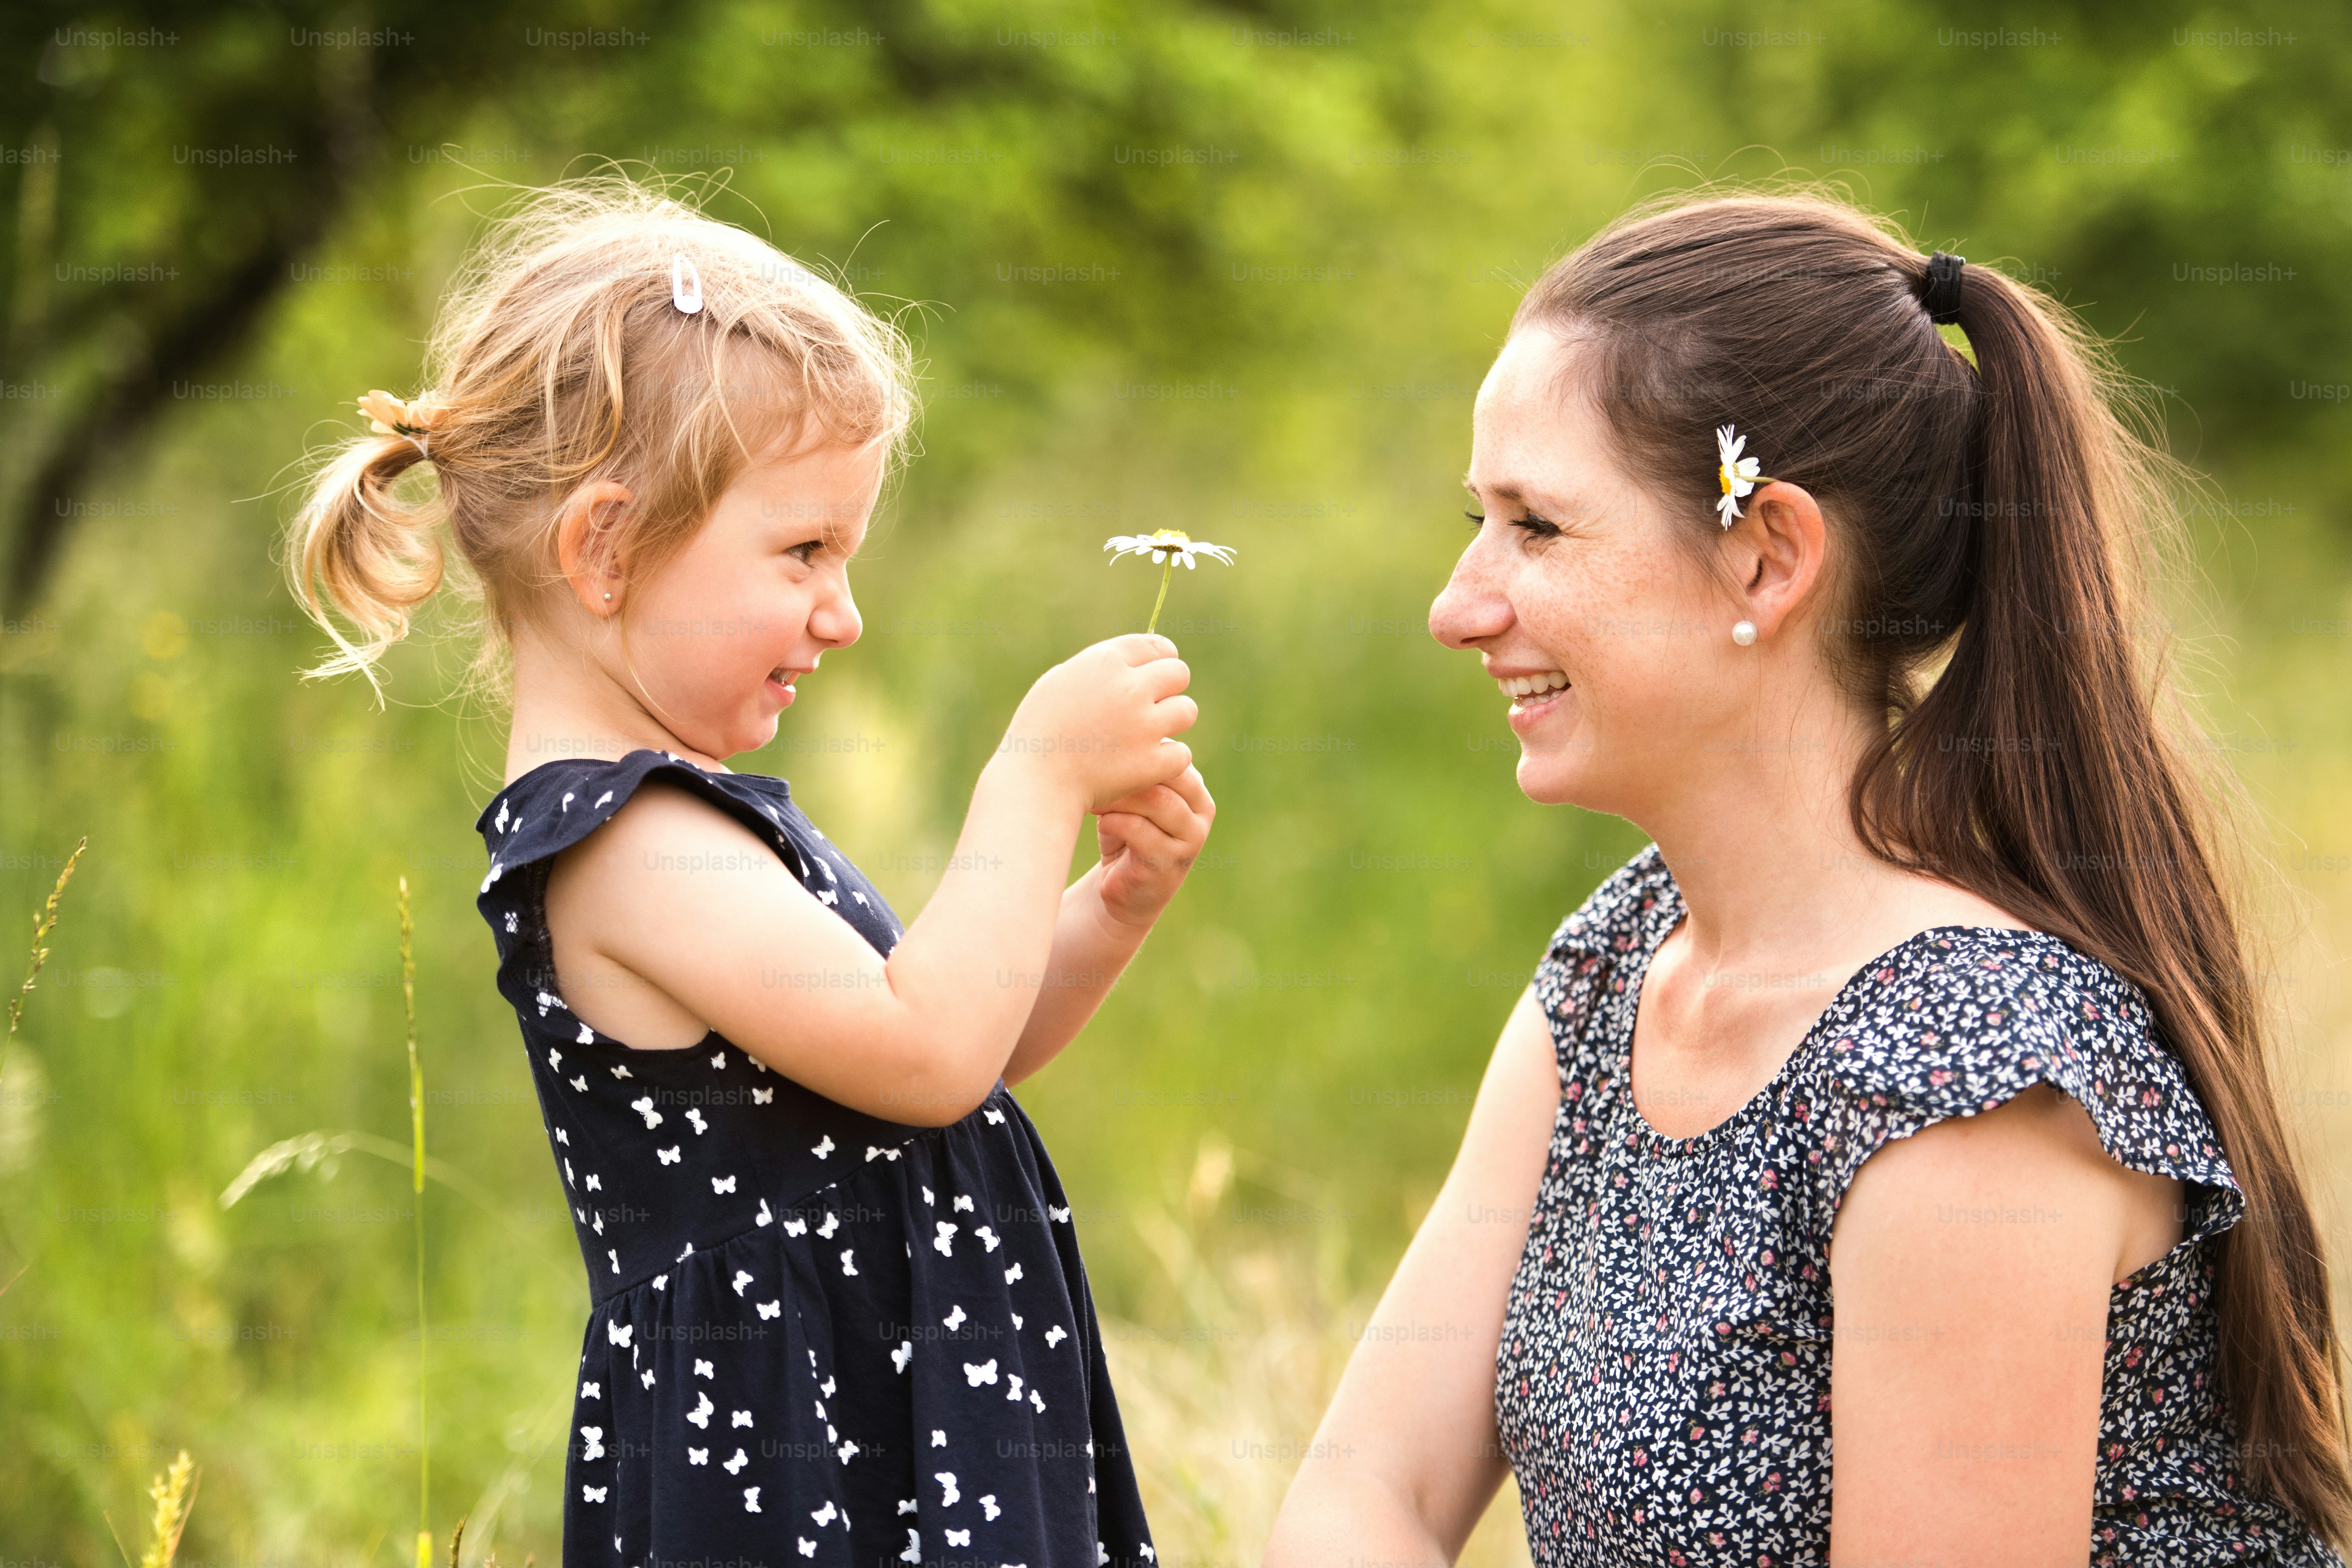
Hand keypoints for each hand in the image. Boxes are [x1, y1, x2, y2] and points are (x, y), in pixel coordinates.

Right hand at [997, 634, 1196, 812]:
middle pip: (1179, 673)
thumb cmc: (1040, 732)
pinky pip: (1182, 752)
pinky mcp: (1153, 761)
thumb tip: (1131, 663)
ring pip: (1187, 710)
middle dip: (1170, 689)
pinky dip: (1168, 761)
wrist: (1036, 782)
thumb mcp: (1060, 682)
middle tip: (1153, 707)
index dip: (1160, 660)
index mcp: (1105, 661)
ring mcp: (1144, 725)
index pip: (1157, 645)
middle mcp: (1129, 688)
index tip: (1156, 675)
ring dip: (1172, 722)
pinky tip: (1148, 765)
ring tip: (1149, 736)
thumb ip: (1099, 669)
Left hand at [1091, 764, 1214, 928]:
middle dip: (1129, 772)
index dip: (1137, 750)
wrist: (1124, 891)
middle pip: (1170, 774)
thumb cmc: (1124, 836)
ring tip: (1095, 799)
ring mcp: (1191, 839)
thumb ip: (1134, 774)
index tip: (1102, 752)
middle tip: (1095, 773)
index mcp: (1195, 789)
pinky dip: (1116, 823)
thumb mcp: (1132, 799)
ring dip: (1120, 797)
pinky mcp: (1171, 863)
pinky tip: (1102, 822)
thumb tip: (1108, 744)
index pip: (1173, 756)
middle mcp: (1201, 811)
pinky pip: (1141, 831)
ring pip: (1158, 800)